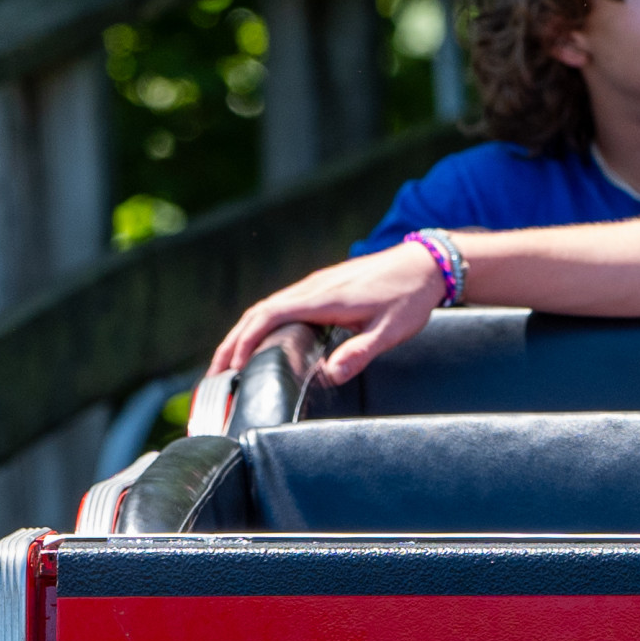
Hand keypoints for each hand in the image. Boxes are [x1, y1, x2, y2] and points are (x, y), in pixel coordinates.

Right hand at [205, 240, 442, 384]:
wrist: (425, 263)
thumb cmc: (409, 296)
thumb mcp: (391, 330)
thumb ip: (360, 353)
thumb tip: (330, 376)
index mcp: (322, 298)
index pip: (268, 316)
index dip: (245, 341)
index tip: (231, 367)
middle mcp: (311, 289)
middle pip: (257, 314)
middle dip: (231, 344)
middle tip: (213, 377)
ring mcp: (314, 287)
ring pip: (265, 310)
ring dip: (242, 336)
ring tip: (226, 366)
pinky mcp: (320, 290)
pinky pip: (280, 307)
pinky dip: (260, 327)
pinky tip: (258, 346)